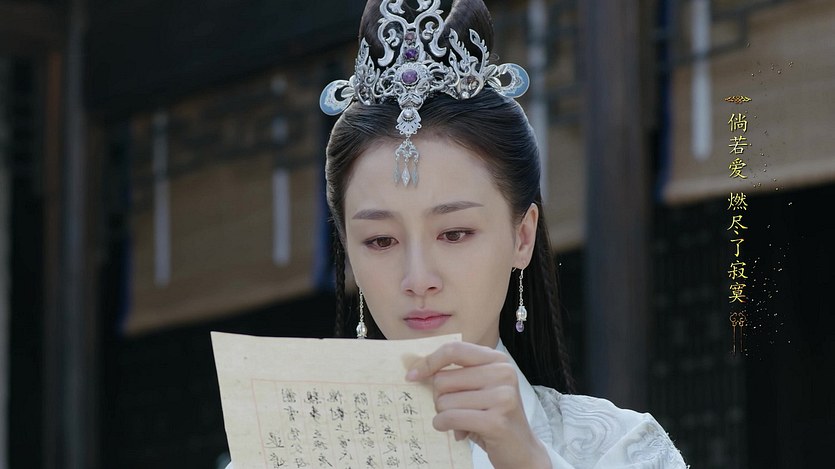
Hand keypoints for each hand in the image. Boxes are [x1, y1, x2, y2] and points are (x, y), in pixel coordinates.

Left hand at [406, 341, 550, 468]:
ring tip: (461, 422)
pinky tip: (456, 432)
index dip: (429, 361)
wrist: (521, 449)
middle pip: (443, 378)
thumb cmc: (493, 416)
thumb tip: (415, 369)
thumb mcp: (479, 387)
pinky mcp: (496, 421)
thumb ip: (456, 374)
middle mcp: (503, 373)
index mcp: (497, 360)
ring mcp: (502, 397)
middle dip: (439, 398)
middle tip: (454, 410)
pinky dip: (445, 426)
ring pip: (444, 401)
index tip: (412, 375)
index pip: (454, 350)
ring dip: (444, 415)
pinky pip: (451, 418)